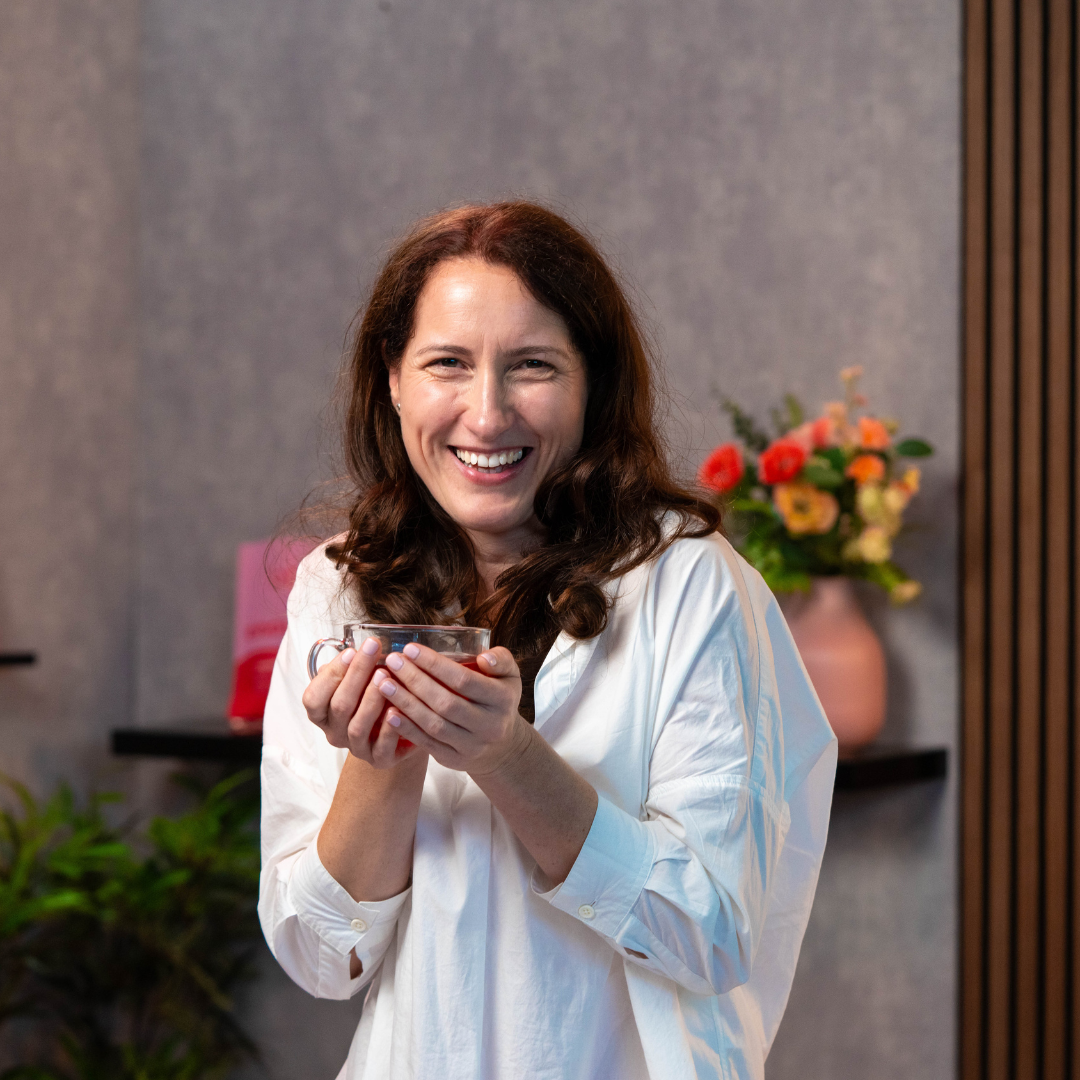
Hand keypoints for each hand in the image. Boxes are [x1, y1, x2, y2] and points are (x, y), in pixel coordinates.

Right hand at [301, 637, 424, 767]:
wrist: (402, 726)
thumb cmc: (375, 695)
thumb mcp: (359, 679)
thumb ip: (352, 666)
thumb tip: (358, 647)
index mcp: (323, 714)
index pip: (313, 698)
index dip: (330, 675)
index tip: (351, 651)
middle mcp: (335, 733)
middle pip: (339, 706)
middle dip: (356, 674)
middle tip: (373, 649)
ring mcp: (357, 748)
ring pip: (358, 726)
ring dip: (371, 698)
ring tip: (385, 675)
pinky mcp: (380, 759)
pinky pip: (382, 747)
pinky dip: (390, 727)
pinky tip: (398, 708)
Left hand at [369, 644, 530, 777]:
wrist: (502, 745)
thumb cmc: (499, 700)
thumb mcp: (509, 676)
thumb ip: (500, 660)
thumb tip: (483, 658)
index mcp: (502, 699)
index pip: (465, 680)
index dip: (436, 665)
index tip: (410, 649)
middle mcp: (489, 725)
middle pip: (446, 703)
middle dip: (415, 680)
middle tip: (392, 661)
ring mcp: (472, 746)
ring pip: (434, 724)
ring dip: (406, 703)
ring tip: (383, 683)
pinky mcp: (455, 760)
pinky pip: (428, 743)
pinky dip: (407, 728)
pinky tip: (388, 712)